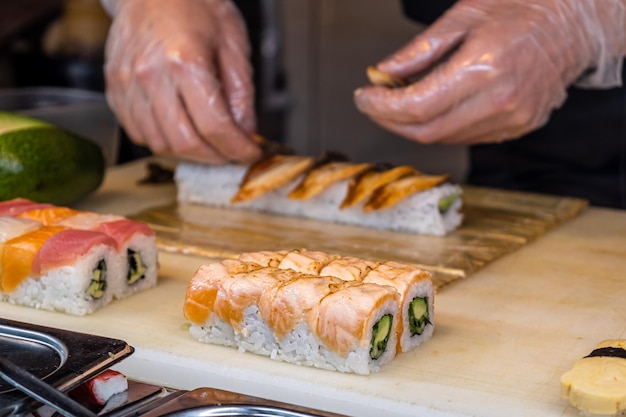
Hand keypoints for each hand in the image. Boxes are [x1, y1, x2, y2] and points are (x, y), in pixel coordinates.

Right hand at [104, 0, 260, 162]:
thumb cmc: (195, 5)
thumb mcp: (234, 44)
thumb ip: (241, 94)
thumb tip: (245, 132)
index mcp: (185, 61)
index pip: (214, 126)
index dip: (237, 149)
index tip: (250, 154)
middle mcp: (151, 75)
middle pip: (184, 143)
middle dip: (215, 157)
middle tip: (231, 152)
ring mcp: (127, 83)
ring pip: (159, 143)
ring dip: (188, 152)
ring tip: (208, 142)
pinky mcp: (113, 89)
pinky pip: (137, 131)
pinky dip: (162, 140)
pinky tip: (180, 128)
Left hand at [354, 0, 625, 144]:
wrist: (575, 23)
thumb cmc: (522, 8)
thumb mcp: (464, 16)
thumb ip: (420, 51)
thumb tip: (384, 73)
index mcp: (483, 68)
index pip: (416, 106)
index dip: (380, 107)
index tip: (363, 97)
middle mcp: (499, 100)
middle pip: (426, 131)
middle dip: (390, 121)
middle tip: (374, 103)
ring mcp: (512, 119)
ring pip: (445, 138)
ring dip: (414, 126)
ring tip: (402, 102)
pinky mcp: (518, 127)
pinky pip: (466, 137)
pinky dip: (442, 126)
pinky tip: (434, 108)